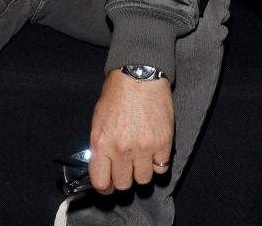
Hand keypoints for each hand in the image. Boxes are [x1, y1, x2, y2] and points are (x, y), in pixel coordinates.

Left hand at [87, 70, 173, 194]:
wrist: (139, 74)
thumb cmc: (117, 93)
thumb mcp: (98, 119)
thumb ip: (100, 145)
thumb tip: (102, 165)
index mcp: (101, 142)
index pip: (101, 182)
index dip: (104, 187)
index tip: (108, 184)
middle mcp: (122, 148)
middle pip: (124, 184)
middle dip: (123, 178)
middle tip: (125, 167)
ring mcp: (144, 148)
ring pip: (144, 180)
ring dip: (141, 171)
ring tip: (139, 156)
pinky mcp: (163, 143)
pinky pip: (161, 168)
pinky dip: (157, 163)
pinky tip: (152, 150)